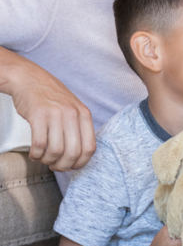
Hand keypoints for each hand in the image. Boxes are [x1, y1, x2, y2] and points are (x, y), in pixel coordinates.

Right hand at [5, 55, 94, 171]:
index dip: (81, 162)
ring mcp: (55, 114)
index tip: (72, 166)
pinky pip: (39, 144)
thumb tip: (78, 157)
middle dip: (63, 165)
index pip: (90, 147)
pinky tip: (34, 153)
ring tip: (43, 158)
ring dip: (48, 160)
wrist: (30, 79)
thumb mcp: (73, 109)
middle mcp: (72, 114)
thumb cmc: (51, 97)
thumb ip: (78, 128)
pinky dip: (36, 154)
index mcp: (84, 115)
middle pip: (73, 152)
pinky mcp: (38, 115)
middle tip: (55, 166)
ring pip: (55, 150)